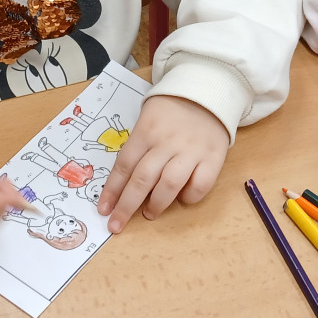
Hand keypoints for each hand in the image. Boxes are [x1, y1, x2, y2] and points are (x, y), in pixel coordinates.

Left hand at [95, 95, 227, 231]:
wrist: (207, 92)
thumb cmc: (170, 109)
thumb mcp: (146, 119)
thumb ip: (137, 147)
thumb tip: (123, 183)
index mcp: (146, 132)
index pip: (124, 165)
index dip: (112, 190)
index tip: (104, 210)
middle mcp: (167, 142)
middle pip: (143, 179)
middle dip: (127, 206)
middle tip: (117, 225)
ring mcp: (191, 150)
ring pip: (170, 183)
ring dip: (157, 204)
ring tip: (149, 213)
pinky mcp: (213, 157)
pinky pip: (201, 184)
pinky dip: (190, 196)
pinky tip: (182, 198)